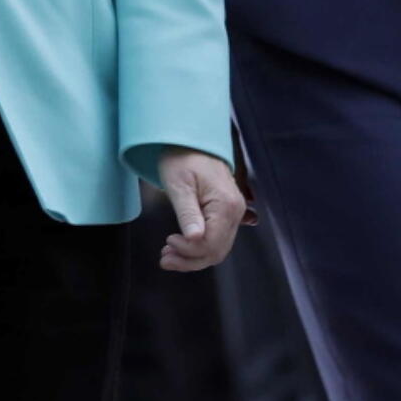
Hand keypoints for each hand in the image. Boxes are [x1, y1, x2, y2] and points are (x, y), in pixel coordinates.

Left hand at [158, 148, 246, 271]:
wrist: (191, 141)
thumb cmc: (183, 158)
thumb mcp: (179, 185)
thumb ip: (188, 213)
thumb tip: (195, 239)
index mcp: (226, 205)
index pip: (211, 243)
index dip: (189, 251)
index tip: (168, 243)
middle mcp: (235, 211)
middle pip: (217, 251)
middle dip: (190, 260)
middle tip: (165, 258)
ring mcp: (234, 212)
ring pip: (217, 248)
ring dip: (193, 257)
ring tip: (169, 255)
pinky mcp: (227, 213)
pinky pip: (217, 239)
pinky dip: (199, 247)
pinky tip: (182, 247)